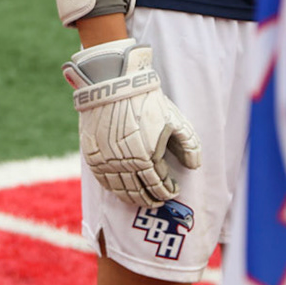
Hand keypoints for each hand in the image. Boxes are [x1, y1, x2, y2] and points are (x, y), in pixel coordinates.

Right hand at [64, 38, 201, 207]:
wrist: (112, 84)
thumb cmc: (147, 101)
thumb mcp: (175, 120)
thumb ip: (189, 145)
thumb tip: (194, 166)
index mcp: (147, 156)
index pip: (159, 185)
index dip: (168, 192)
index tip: (173, 191)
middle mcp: (125, 163)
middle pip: (139, 192)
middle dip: (151, 199)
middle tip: (159, 201)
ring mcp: (106, 160)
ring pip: (120, 190)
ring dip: (133, 198)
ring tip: (142, 199)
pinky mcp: (91, 155)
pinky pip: (103, 181)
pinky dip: (114, 189)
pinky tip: (121, 190)